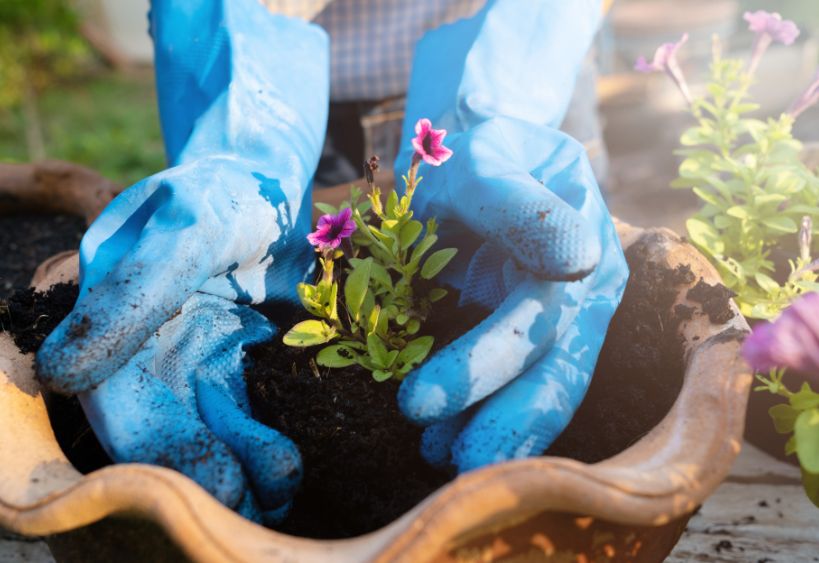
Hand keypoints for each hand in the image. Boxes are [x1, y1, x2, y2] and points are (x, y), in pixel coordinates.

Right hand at [36, 0, 328, 520]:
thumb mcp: (184, 228)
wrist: (269, 183)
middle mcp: (137, 339)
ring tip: (274, 495)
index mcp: (107, 307)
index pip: (112, 391)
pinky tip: (282, 470)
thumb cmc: (224, 192)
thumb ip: (133, 292)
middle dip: (196, 470)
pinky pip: (232, 413)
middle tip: (240, 505)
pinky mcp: (223, 358)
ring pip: (196, 425)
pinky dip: (255, 444)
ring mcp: (181, 351)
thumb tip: (62, 375)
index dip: (151, 444)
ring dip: (231, 467)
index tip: (202, 482)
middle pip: (155, 421)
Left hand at [394, 0, 628, 471]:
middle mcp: (587, 294)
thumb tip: (577, 256)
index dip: (484, 364)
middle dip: (500, 422)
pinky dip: (488, 418)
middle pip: (553, 369)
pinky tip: (446, 443)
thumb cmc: (485, 154)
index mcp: (586, 247)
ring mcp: (569, 320)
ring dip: (497, 434)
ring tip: (438, 461)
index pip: (538, 318)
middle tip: (439, 460)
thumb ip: (518, 200)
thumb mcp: (490, 155)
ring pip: (545, 389)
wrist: (491, 159)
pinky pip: (523, 385)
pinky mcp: (541, 336)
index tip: (417, 401)